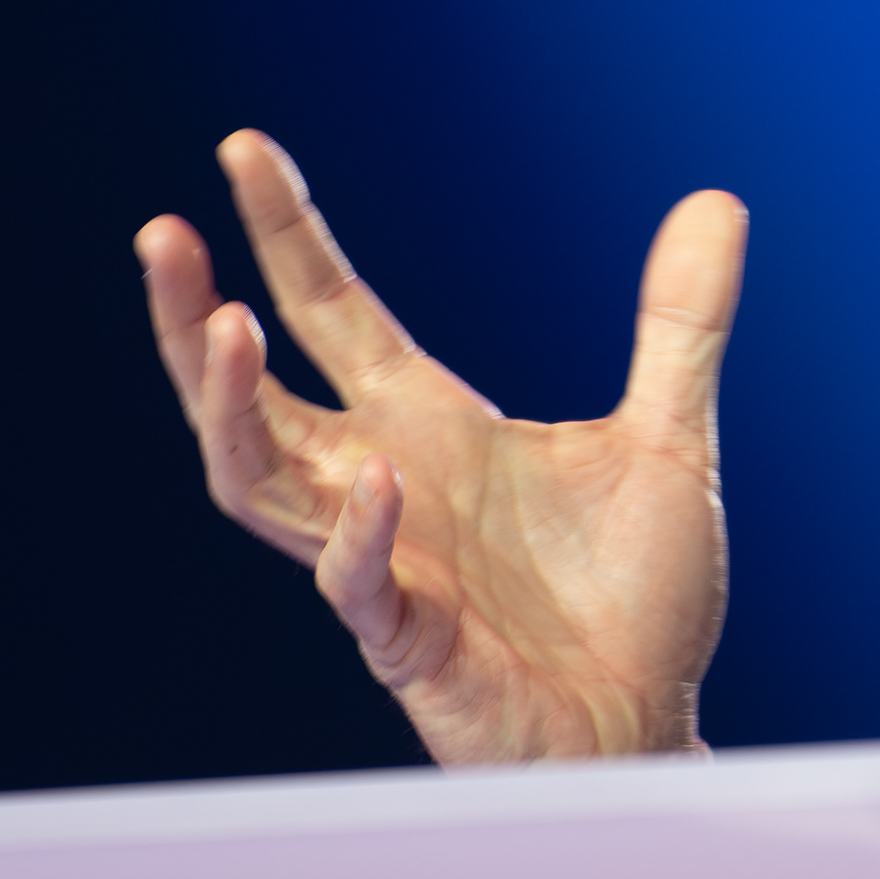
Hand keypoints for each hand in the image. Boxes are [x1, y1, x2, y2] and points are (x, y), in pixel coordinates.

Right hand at [138, 131, 739, 763]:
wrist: (651, 728)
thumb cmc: (640, 599)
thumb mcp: (668, 438)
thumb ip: (680, 324)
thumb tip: (718, 197)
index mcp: (430, 427)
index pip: (332, 314)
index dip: (287, 236)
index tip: (241, 150)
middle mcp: (385, 486)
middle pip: (249, 398)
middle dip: (194, 319)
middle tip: (160, 234)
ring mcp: (385, 568)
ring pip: (259, 487)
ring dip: (233, 410)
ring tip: (224, 325)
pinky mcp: (409, 646)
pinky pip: (358, 586)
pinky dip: (363, 534)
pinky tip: (379, 477)